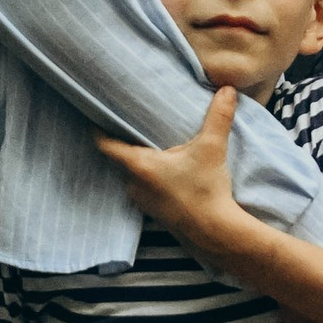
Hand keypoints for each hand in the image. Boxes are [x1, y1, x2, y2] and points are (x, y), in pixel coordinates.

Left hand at [97, 87, 245, 255]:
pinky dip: (146, 177)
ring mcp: (142, 201)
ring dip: (136, 161)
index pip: (105, 145)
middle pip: (117, 159)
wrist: (214, 232)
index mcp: (139, 165)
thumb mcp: (212, 148)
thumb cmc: (206, 190)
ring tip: (146, 144)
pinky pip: (141, 188)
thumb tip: (227, 90)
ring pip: (130, 175)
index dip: (98, 128)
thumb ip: (218, 117)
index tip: (96, 114)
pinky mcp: (153, 212)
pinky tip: (162, 171)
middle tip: (127, 123)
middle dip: (121, 142)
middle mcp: (133, 184)